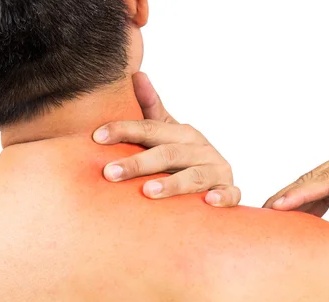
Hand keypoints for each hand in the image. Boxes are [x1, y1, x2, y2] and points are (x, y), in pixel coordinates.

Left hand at [93, 72, 239, 206]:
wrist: (218, 179)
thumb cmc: (184, 157)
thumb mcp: (168, 133)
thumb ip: (151, 108)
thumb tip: (136, 74)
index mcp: (182, 133)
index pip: (150, 129)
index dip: (124, 130)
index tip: (97, 136)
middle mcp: (200, 149)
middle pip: (167, 154)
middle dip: (138, 163)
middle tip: (110, 172)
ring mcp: (216, 171)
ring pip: (194, 176)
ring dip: (172, 183)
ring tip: (147, 191)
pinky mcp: (228, 190)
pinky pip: (231, 194)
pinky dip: (223, 197)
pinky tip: (209, 201)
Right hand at [263, 141, 328, 258]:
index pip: (325, 180)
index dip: (299, 194)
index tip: (276, 206)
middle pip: (313, 177)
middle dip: (287, 194)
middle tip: (261, 211)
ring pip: (316, 181)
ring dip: (297, 197)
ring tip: (272, 215)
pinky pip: (326, 184)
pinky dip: (313, 199)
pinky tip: (299, 214)